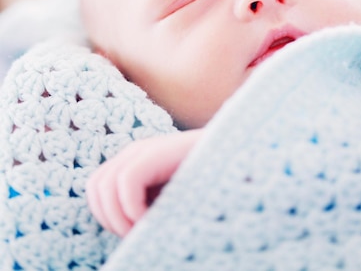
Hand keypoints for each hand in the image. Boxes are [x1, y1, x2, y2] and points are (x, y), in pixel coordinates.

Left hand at [86, 129, 201, 235]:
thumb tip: (127, 234)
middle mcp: (135, 153)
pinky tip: (155, 217)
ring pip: (104, 185)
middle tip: (138, 233)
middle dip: (110, 219)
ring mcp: (145, 150)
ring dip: (121, 217)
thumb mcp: (170, 204)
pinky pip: (127, 181)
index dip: (107, 216)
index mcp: (134, 163)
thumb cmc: (209, 192)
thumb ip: (147, 208)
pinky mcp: (158, 153)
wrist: (242, 165)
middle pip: (95, 186)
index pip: (96, 188)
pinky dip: (133, 208)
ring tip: (147, 227)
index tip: (134, 232)